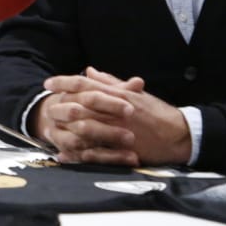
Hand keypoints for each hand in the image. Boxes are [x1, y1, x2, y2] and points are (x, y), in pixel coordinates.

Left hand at [32, 66, 189, 166]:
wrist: (180, 134)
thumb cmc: (156, 112)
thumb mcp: (134, 93)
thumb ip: (110, 82)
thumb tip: (89, 70)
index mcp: (117, 94)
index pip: (84, 84)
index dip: (63, 82)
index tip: (48, 83)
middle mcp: (114, 111)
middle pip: (79, 105)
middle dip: (58, 106)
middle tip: (45, 109)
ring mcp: (117, 131)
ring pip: (83, 129)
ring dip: (64, 131)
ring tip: (49, 132)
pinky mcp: (121, 151)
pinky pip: (94, 154)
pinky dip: (77, 155)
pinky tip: (64, 155)